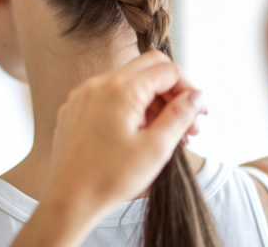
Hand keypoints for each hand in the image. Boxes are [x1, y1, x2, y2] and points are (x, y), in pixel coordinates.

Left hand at [44, 50, 205, 220]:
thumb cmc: (109, 178)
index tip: (198, 114)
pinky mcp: (75, 107)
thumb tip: (197, 95)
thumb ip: (180, 116)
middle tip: (187, 123)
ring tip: (164, 133)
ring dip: (150, 100)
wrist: (69, 199)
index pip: (167, 70)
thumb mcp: (156, 148)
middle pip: (147, 68)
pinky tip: (136, 133)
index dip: (188, 89)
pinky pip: (108, 94)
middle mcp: (99, 83)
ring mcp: (83, 94)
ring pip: (128, 81)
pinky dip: (128, 105)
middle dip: (172, 91)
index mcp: (121, 89)